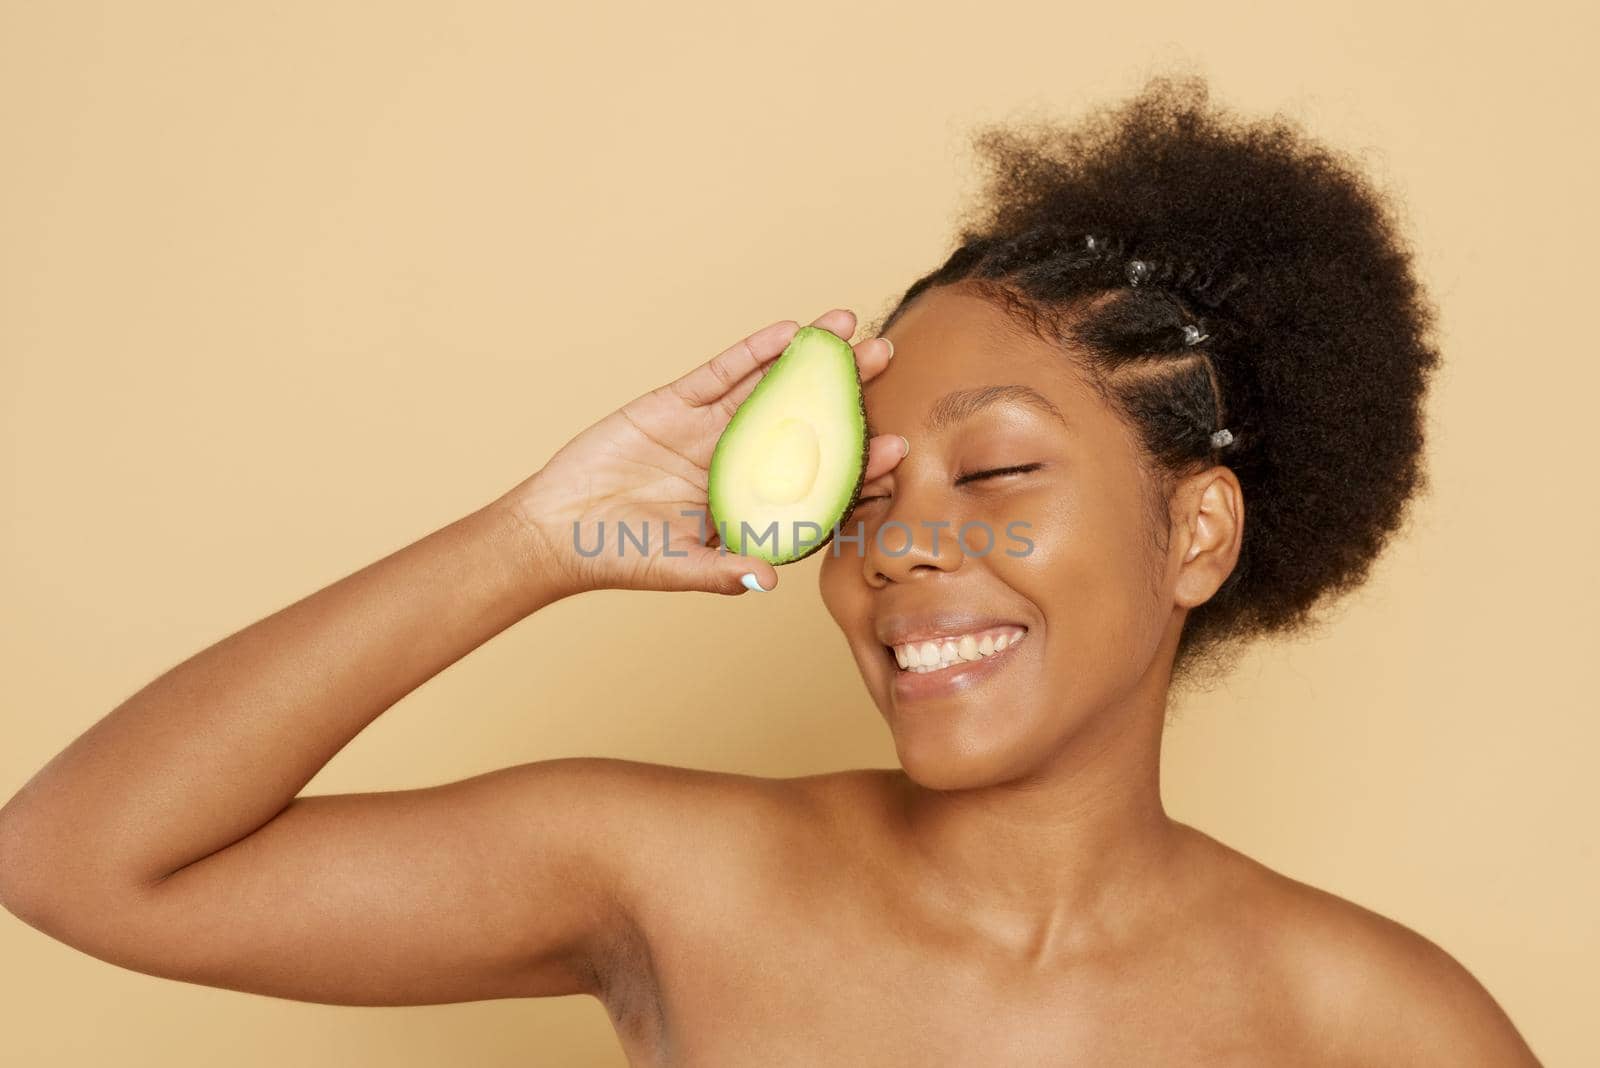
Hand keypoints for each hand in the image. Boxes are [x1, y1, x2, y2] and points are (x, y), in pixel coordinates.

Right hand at [497, 308, 905, 597]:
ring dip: (808, 357)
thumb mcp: (677, 569)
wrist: (556, 529)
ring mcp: (709, 429)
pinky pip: (721, 373)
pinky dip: (752, 353)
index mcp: (752, 504)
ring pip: (769, 385)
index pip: (816, 480)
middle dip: (845, 390)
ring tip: (848, 326)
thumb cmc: (619, 558)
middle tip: (886, 355)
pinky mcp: (675, 404)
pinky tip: (786, 334)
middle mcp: (740, 461)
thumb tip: (768, 578)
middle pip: (804, 420)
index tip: (897, 447)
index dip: (856, 463)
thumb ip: (722, 570)